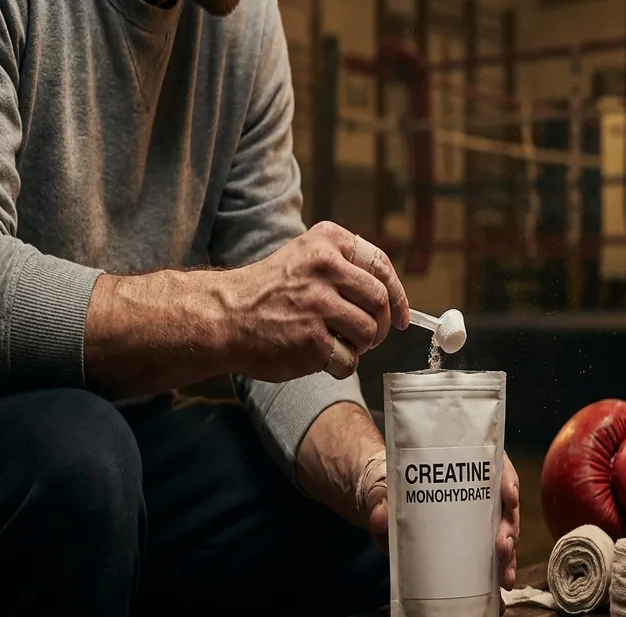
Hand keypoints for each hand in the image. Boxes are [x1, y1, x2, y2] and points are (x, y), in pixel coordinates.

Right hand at [224, 221, 409, 381]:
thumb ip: (344, 268)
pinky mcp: (312, 340)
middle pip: (380, 302)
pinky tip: (321, 358)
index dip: (398, 295)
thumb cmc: (268, 292)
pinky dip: (342, 365)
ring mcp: (318, 304)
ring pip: (369, 332)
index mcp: (326, 242)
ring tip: (339, 344)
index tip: (402, 317)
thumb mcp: (305, 258)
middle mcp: (324, 268)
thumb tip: (391, 298)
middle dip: (382, 325)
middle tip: (370, 337)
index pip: (380, 265)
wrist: (223, 316)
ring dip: (361, 346)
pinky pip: (349, 360)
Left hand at [360, 452, 521, 609]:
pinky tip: (500, 588)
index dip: (507, 478)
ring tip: (504, 577)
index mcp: (460, 468)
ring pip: (503, 533)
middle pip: (503, 504)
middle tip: (503, 546)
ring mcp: (476, 520)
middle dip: (509, 527)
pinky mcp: (471, 544)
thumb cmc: (388, 489)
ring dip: (509, 556)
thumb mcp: (380, 489)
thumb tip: (380, 517)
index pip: (493, 463)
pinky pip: (491, 556)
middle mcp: (475, 492)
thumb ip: (378, 499)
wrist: (382, 506)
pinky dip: (498, 571)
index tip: (508, 495)